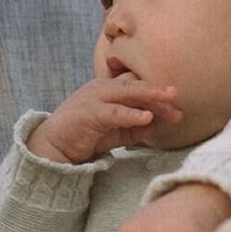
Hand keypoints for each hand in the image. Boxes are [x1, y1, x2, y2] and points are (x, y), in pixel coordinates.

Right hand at [28, 75, 183, 164]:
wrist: (53, 146)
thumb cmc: (84, 137)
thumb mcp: (114, 131)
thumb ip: (133, 126)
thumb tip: (155, 123)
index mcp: (108, 89)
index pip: (136, 85)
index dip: (156, 93)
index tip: (175, 103)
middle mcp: (102, 88)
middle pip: (135, 85)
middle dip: (157, 91)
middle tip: (177, 95)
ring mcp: (95, 98)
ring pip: (127, 93)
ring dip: (150, 97)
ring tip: (169, 101)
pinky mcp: (89, 113)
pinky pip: (115, 112)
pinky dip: (132, 114)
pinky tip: (147, 118)